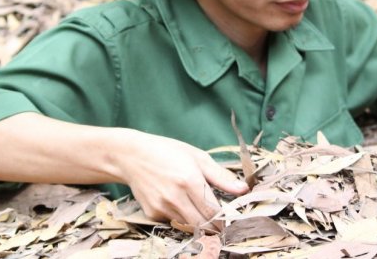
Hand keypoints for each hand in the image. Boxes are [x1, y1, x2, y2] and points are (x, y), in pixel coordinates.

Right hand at [117, 131, 248, 228]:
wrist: (132, 156)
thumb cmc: (168, 152)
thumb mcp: (197, 157)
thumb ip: (221, 176)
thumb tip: (244, 189)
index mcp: (190, 180)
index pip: (214, 211)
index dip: (225, 219)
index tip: (232, 220)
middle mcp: (175, 197)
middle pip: (202, 224)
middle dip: (214, 226)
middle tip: (221, 222)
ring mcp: (162, 207)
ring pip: (188, 225)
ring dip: (198, 222)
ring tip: (200, 210)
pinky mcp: (152, 213)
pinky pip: (173, 222)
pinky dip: (180, 218)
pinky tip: (179, 204)